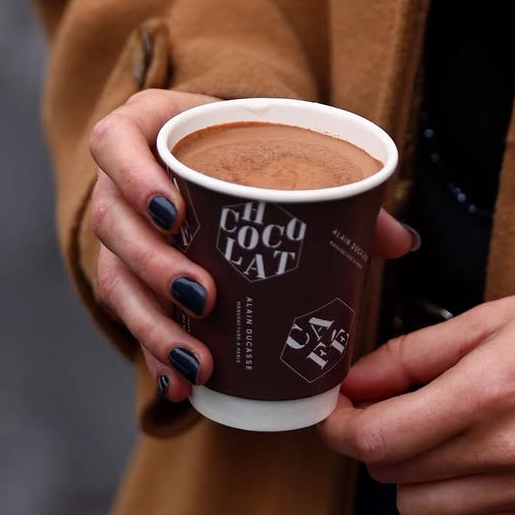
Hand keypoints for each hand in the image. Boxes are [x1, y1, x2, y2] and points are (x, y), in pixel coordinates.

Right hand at [88, 89, 418, 401]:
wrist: (215, 160)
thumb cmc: (244, 151)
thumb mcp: (279, 151)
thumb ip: (336, 187)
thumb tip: (401, 240)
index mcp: (147, 130)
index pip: (113, 142)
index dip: (133, 176)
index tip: (175, 212)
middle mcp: (119, 183)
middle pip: (113, 222)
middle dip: (155, 265)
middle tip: (205, 295)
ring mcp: (118, 234)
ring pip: (114, 278)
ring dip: (154, 324)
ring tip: (198, 360)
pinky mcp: (125, 277)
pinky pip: (126, 317)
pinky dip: (154, 351)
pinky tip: (180, 384)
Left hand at [318, 293, 514, 514]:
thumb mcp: (485, 321)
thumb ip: (411, 356)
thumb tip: (352, 386)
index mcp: (486, 391)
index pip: (379, 439)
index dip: (340, 428)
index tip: (335, 412)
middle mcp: (507, 450)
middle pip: (393, 474)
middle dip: (380, 441)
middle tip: (397, 409)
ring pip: (421, 510)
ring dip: (415, 476)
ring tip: (442, 436)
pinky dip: (456, 501)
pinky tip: (479, 462)